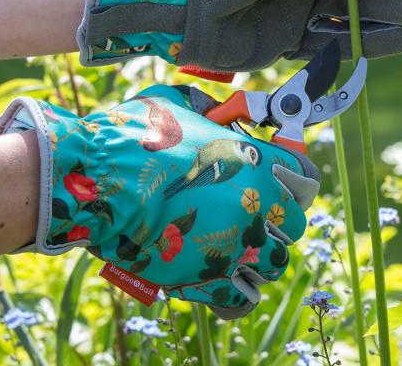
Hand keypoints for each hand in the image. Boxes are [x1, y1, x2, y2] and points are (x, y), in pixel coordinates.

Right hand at [0, 84, 318, 318]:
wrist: (95, 182)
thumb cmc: (130, 137)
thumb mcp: (175, 104)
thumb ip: (205, 108)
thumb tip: (215, 109)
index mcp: (253, 160)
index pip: (306, 180)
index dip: (295, 185)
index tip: (281, 188)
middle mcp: (255, 202)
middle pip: (293, 224)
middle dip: (276, 224)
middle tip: (252, 221)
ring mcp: (236, 242)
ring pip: (275, 263)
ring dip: (260, 259)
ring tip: (237, 253)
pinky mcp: (211, 277)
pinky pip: (244, 298)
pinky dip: (237, 295)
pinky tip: (224, 286)